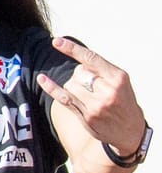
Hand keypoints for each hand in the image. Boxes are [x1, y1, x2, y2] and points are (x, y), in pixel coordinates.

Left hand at [39, 38, 146, 156]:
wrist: (130, 130)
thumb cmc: (123, 100)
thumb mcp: (121, 81)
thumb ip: (101, 70)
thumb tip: (75, 58)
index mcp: (118, 77)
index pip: (91, 59)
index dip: (72, 49)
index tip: (57, 41)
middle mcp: (107, 91)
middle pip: (79, 72)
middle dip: (81, 75)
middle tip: (93, 85)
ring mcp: (95, 105)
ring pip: (70, 84)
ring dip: (74, 86)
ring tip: (89, 95)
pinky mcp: (85, 116)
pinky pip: (63, 98)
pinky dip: (51, 88)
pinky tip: (42, 79)